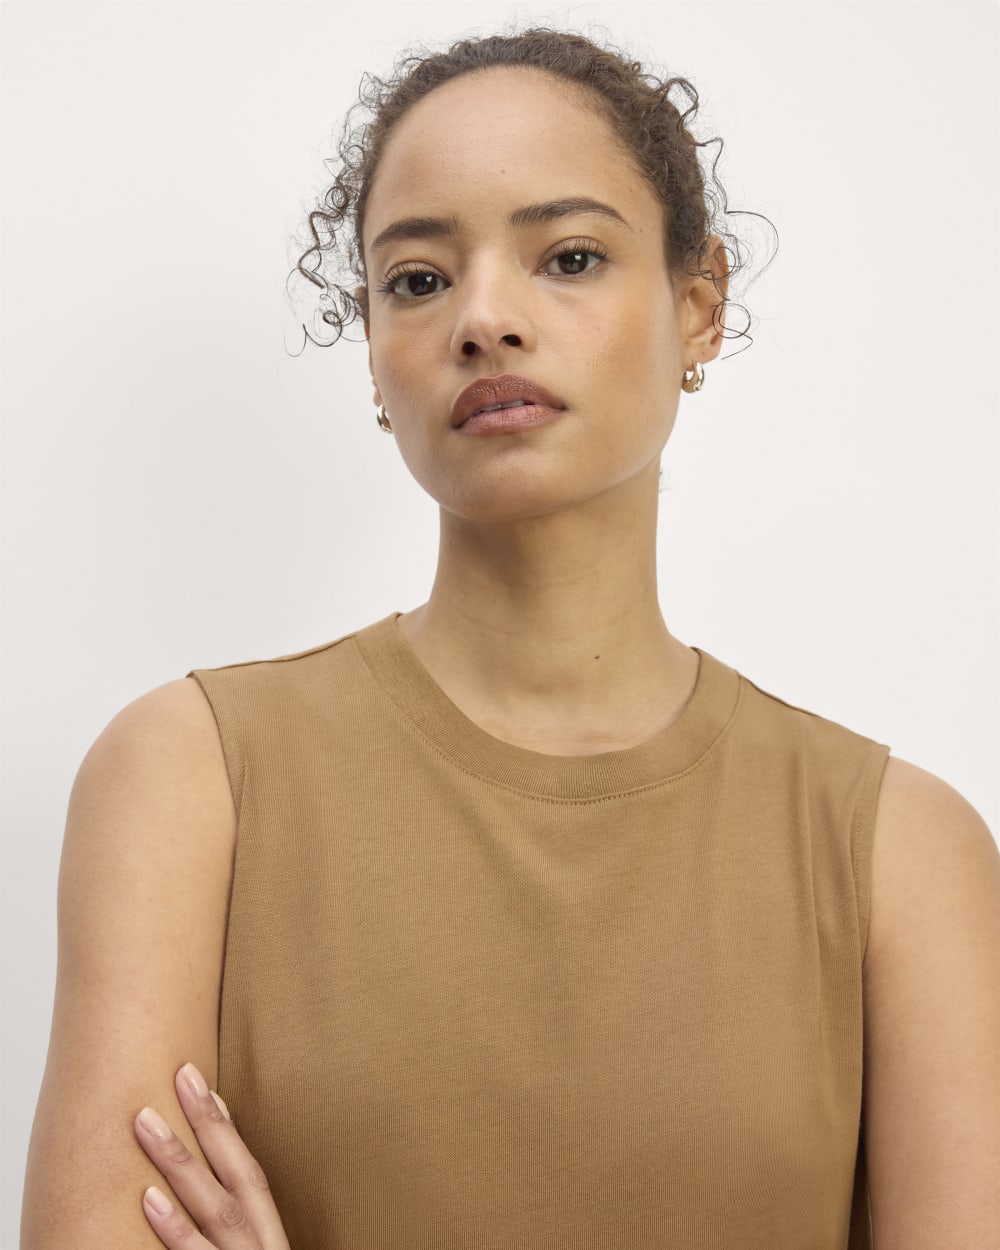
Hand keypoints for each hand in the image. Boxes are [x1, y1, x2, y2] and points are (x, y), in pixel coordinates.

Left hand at [133, 1063, 290, 1248]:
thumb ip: (227, 1233)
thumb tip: (193, 1178)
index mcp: (269, 1241)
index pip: (250, 1175)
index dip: (227, 1129)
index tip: (202, 1085)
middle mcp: (263, 1249)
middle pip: (240, 1177)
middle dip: (210, 1124)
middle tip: (181, 1074)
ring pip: (219, 1210)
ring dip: (181, 1162)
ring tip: (145, 1120)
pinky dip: (176, 1228)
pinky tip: (149, 1198)